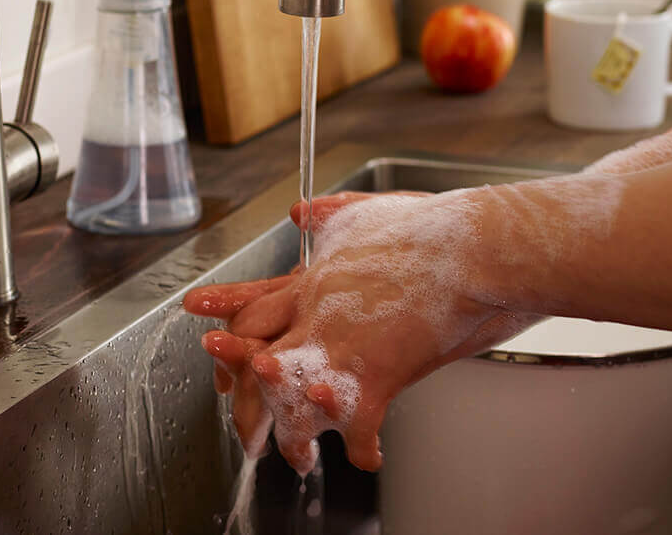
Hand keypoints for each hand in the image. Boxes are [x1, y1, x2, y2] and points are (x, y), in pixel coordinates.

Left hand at [185, 190, 540, 473]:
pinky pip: (357, 427)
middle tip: (245, 429)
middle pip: (256, 366)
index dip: (226, 321)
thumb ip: (329, 215)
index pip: (251, 307)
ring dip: (292, 440)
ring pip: (293, 406)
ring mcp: (342, 349)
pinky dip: (361, 449)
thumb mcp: (365, 212)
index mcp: (312, 282)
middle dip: (245, 403)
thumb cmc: (427, 227)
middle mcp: (316, 317)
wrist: (469, 248)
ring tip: (296, 459)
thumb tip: (301, 210)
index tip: (202, 327)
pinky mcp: (377, 375)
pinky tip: (366, 459)